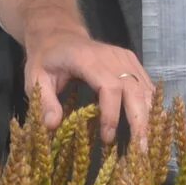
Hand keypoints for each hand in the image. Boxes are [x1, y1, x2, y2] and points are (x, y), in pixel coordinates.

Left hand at [0, 0, 155, 147]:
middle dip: (140, 121)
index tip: (106, 138)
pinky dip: (151, 107)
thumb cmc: (47, 58)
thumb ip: (44, 100)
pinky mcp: (132, 62)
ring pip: (145, 88)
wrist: (60, 33)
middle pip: (134, 89)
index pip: (109, 86)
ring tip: (146, 146)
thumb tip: (52, 126)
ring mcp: (125, 58)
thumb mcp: (35, 78)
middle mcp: (112, 56)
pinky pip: (147, 86)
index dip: (111, 113)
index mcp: (88, 59)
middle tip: (140, 151)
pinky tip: (151, 128)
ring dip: (149, 117)